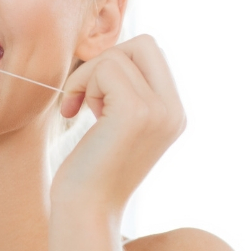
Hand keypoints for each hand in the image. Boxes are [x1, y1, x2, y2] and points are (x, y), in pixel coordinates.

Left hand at [51, 35, 185, 216]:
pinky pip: (105, 68)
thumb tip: (118, 51)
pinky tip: (76, 113)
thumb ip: (129, 90)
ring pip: (118, 55)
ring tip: (85, 111)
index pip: (153, 52)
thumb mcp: (119, 122)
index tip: (97, 94)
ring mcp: (159, 111)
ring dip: (89, 77)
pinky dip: (83, 84)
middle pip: (144, 43)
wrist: (85, 207)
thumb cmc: (91, 166)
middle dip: (107, 61)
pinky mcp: (136, 112)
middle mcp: (175, 111)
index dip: (118, 62)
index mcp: (175, 113)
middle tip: (89, 97)